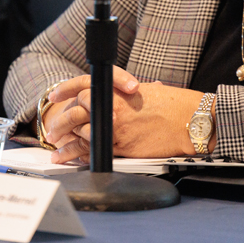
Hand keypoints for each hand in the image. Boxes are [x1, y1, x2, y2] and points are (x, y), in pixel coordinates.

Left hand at [43, 67, 210, 163]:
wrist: (190, 120)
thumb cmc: (174, 104)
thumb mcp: (148, 91)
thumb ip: (129, 95)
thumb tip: (124, 94)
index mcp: (117, 89)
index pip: (82, 84)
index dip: (65, 89)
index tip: (54, 96)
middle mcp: (113, 106)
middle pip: (76, 112)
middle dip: (61, 122)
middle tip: (53, 130)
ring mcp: (116, 127)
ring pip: (81, 133)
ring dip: (66, 142)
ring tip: (56, 149)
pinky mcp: (122, 147)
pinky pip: (94, 151)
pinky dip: (79, 155)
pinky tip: (70, 158)